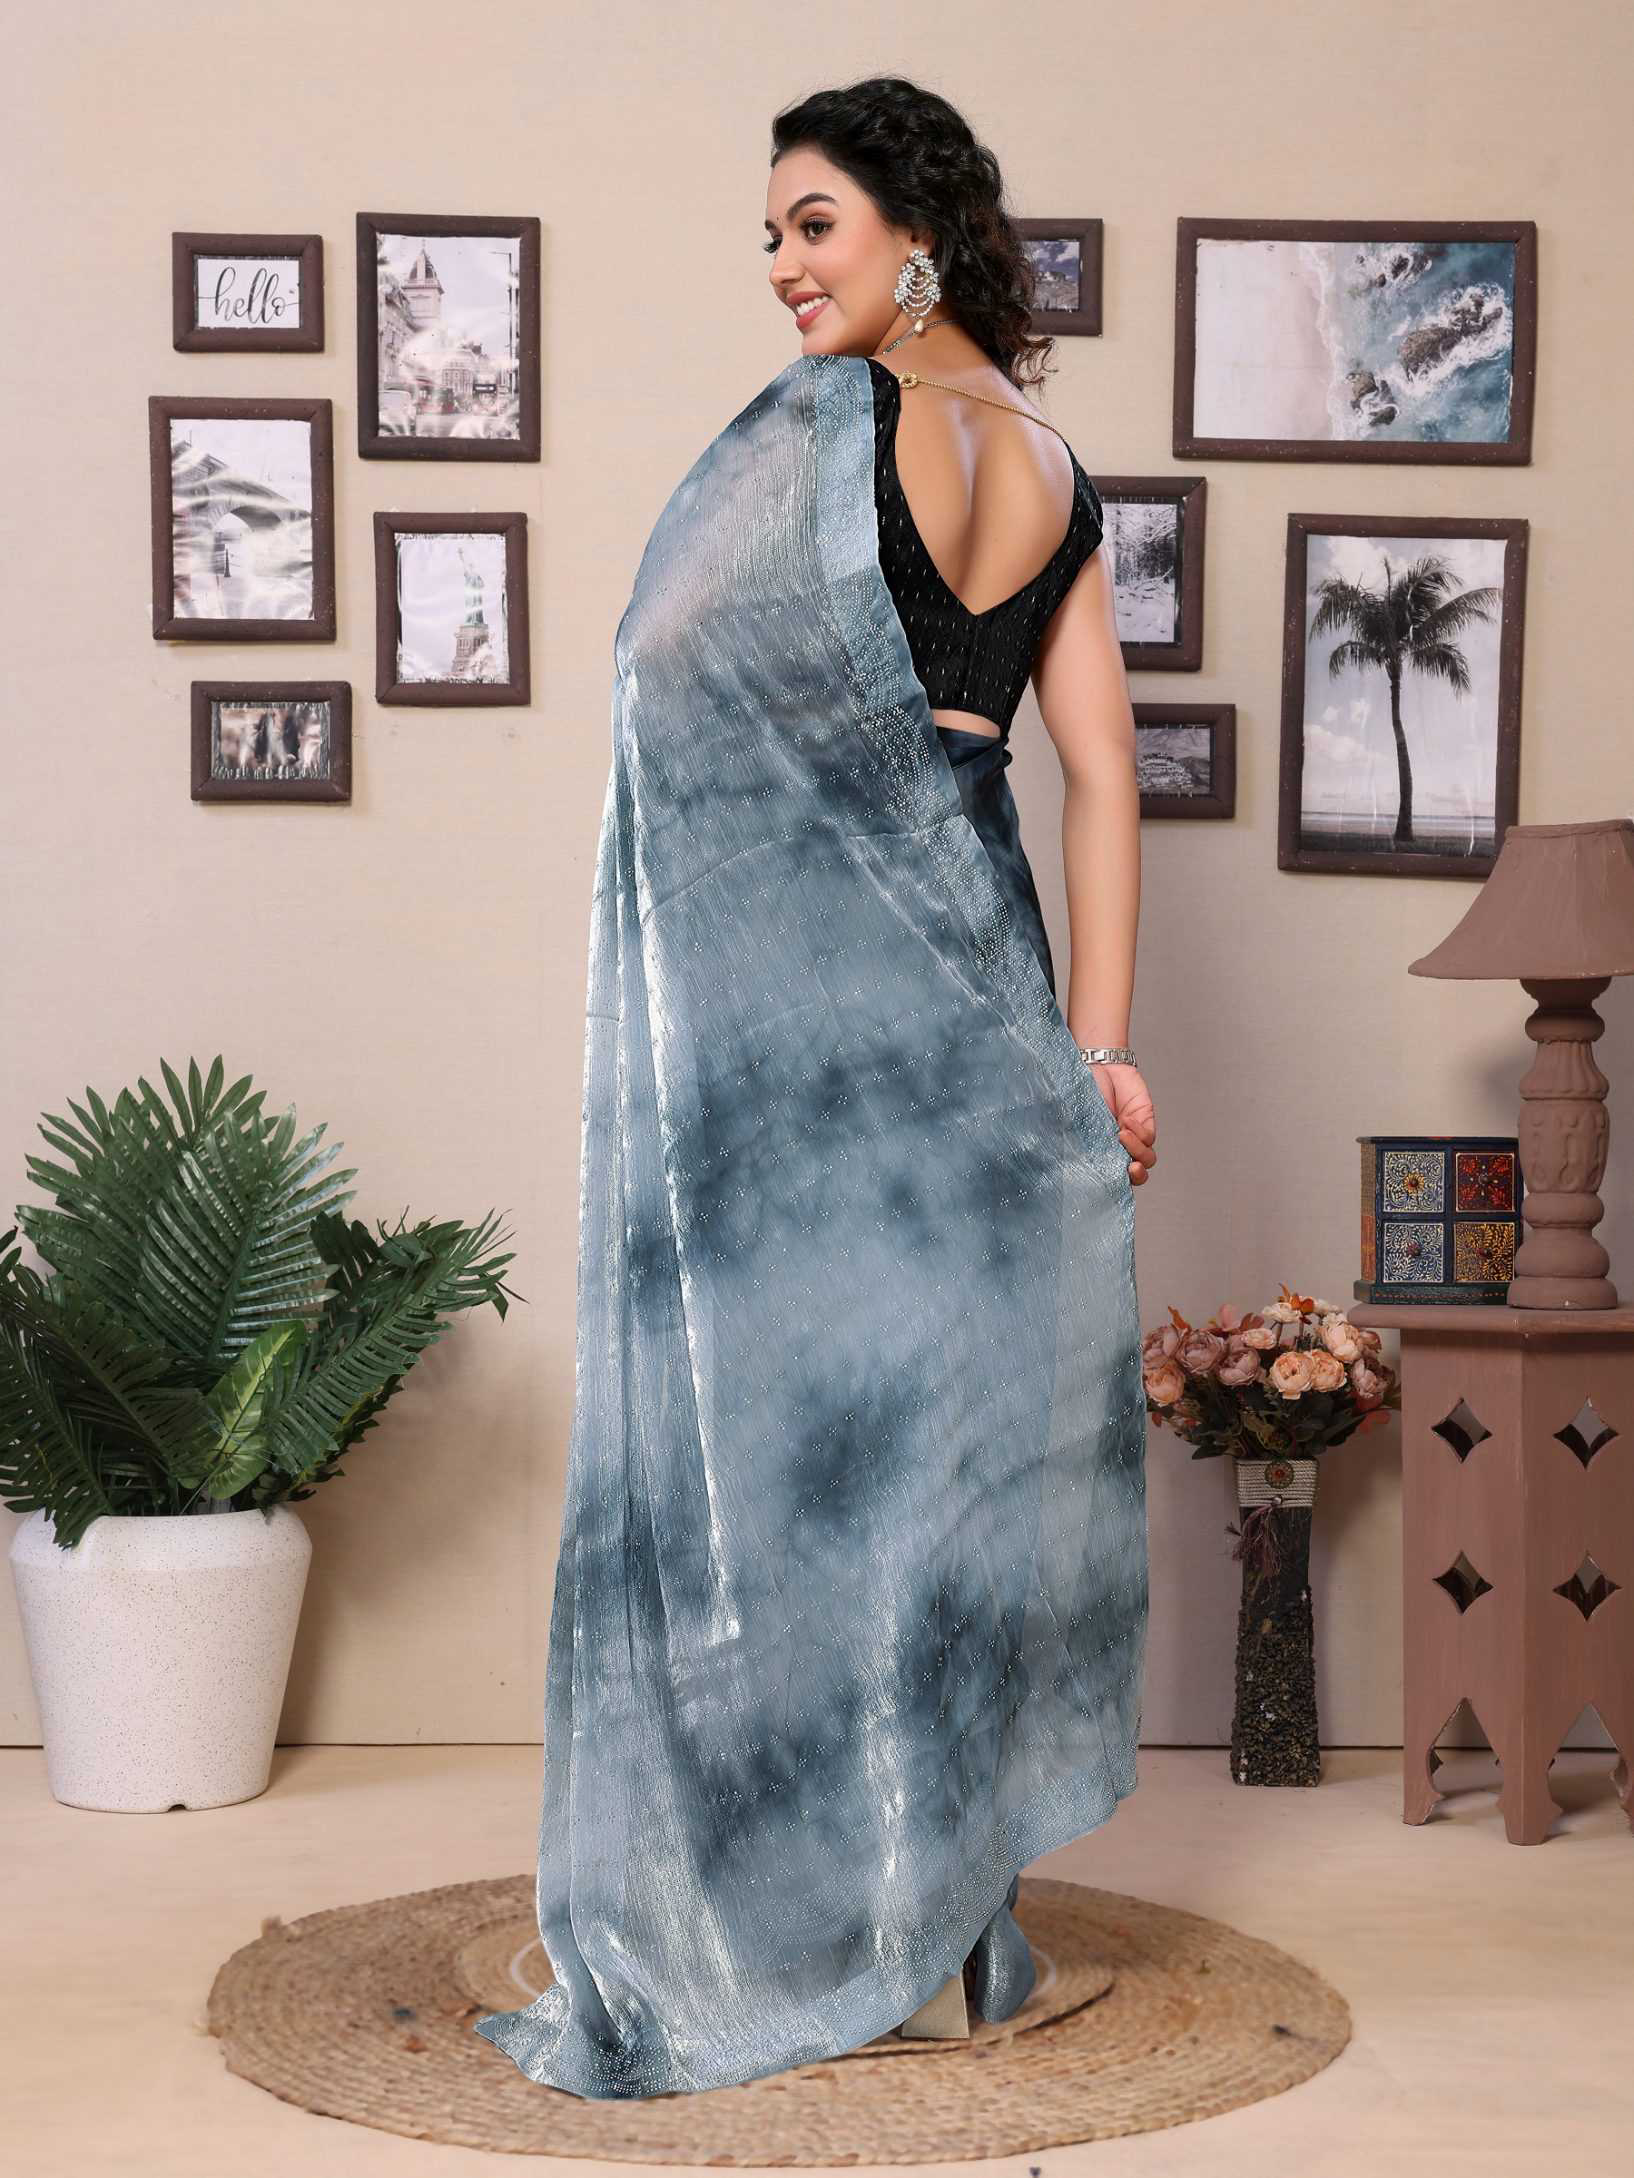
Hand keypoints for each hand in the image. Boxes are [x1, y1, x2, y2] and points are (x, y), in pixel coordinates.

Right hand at [1085, 1061, 1155, 1186]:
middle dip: (1137, 1176)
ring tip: (1121, 1135)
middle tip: (1130, 1168)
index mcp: (1103, 1153)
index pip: (1114, 1178)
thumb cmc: (1081, 1094)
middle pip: (1137, 1175)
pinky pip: (1149, 1136)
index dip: (1116, 1185)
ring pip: (1147, 1158)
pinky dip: (1139, 1131)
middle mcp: (1120, 1149)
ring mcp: (1135, 1136)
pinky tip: (1125, 1119)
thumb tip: (1071, 1161)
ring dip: (1137, 1151)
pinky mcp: (1146, 1121)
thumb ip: (1079, 1141)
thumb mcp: (1077, 1120)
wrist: (1096, 1065)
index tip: (1111, 1182)